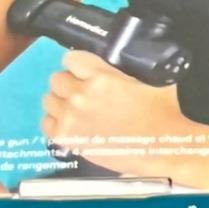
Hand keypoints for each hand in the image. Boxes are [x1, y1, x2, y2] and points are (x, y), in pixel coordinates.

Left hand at [42, 50, 187, 175]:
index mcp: (101, 76)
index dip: (79, 65)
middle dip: (69, 82)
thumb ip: (133, 67)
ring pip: (49, 100)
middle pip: (56, 79)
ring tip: (76, 109)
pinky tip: (72, 124)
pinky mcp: (67, 138)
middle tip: (83, 92)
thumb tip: (128, 59)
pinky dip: (56, 122)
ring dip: (61, 102)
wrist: (160, 149)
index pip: (71, 59)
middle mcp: (80, 94)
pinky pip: (46, 123)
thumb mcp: (152, 79)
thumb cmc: (162, 114)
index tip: (86, 72)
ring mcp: (70, 117)